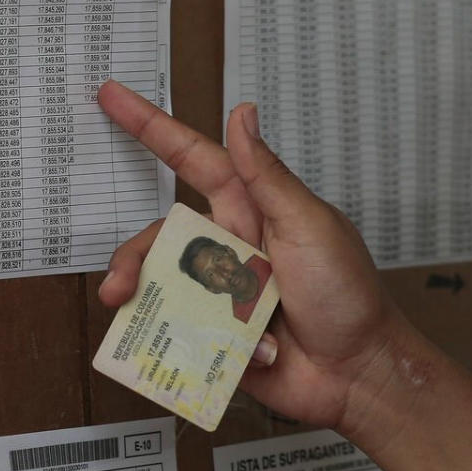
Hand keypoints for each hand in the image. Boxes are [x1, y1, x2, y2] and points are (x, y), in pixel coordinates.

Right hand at [96, 80, 412, 431]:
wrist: (358, 375)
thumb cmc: (347, 295)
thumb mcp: (309, 226)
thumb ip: (268, 175)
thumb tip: (243, 113)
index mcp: (250, 211)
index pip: (193, 158)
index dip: (151, 127)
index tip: (113, 95)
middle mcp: (229, 249)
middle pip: (160, 237)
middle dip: (132, 258)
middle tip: (116, 285)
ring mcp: (219, 294)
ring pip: (160, 285)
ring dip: (147, 302)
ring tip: (138, 322)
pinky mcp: (215, 336)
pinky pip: (177, 331)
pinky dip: (189, 342)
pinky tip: (229, 353)